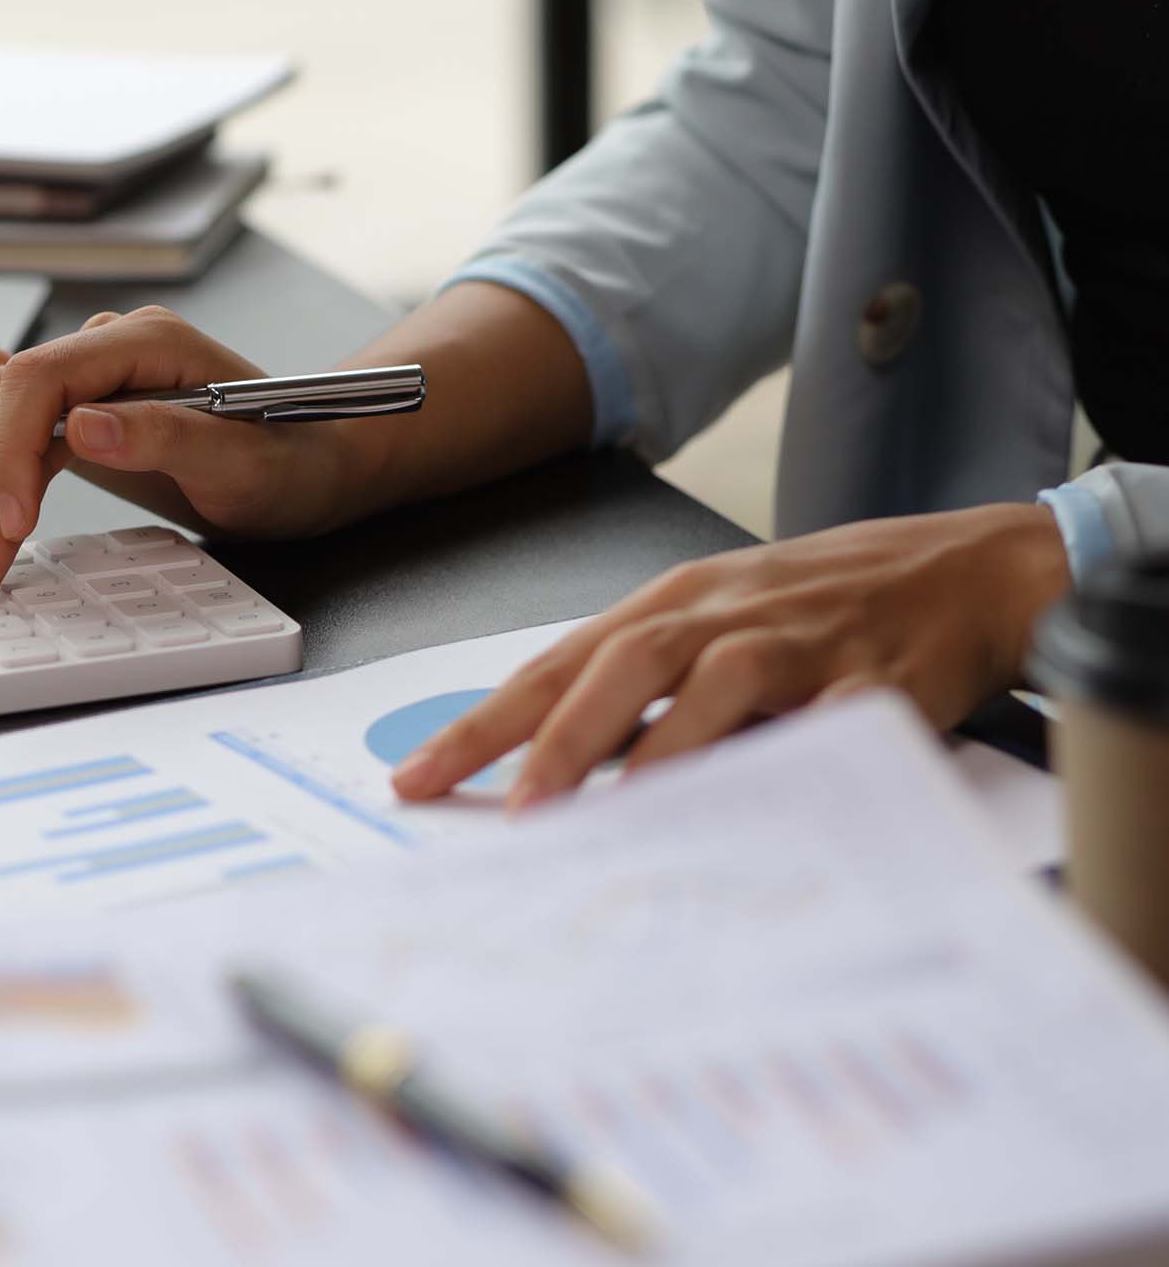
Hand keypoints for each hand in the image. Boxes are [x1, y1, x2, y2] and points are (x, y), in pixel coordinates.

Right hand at [0, 306, 366, 609]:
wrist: (319, 464)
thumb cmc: (292, 463)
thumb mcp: (244, 464)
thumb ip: (165, 437)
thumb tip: (80, 428)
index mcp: (144, 343)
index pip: (39, 381)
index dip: (10, 451)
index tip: (13, 525)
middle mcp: (103, 346)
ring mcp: (84, 373)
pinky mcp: (74, 407)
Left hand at [389, 504, 1071, 805]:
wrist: (965, 568)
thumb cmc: (818, 608)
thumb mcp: (712, 628)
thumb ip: (635, 693)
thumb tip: (546, 772)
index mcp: (669, 605)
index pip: (554, 666)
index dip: (484, 725)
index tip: (418, 778)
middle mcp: (721, 615)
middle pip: (622, 666)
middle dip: (559, 739)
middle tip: (515, 810)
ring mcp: (799, 642)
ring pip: (716, 685)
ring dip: (660, 751)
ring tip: (611, 815)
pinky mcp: (876, 678)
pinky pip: (826, 723)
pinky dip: (789, 759)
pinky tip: (752, 806)